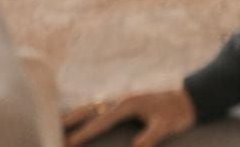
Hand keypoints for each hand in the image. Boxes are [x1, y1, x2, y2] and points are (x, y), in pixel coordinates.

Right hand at [63, 89, 195, 146]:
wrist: (188, 98)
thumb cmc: (176, 114)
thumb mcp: (165, 126)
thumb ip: (149, 137)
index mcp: (127, 104)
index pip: (100, 121)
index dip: (83, 132)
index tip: (68, 142)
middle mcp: (120, 99)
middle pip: (89, 108)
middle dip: (70, 119)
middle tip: (51, 129)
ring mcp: (121, 99)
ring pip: (92, 105)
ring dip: (75, 113)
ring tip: (58, 123)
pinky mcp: (125, 102)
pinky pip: (99, 107)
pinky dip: (86, 112)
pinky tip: (81, 117)